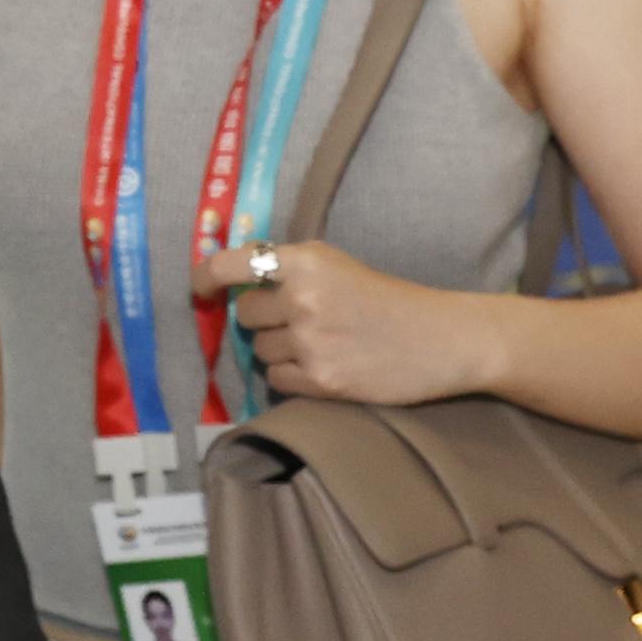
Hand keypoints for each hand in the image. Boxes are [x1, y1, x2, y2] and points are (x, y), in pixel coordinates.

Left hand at [211, 241, 493, 409]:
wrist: (442, 339)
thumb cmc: (391, 299)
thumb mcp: (340, 267)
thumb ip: (292, 270)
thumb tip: (234, 283)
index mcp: (307, 260)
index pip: (232, 265)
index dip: (206, 276)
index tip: (199, 288)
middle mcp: (303, 298)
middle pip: (245, 314)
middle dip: (264, 319)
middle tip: (299, 320)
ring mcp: (311, 342)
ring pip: (260, 351)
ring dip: (279, 349)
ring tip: (321, 344)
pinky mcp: (321, 381)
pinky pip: (277, 381)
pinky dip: (292, 377)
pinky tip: (324, 366)